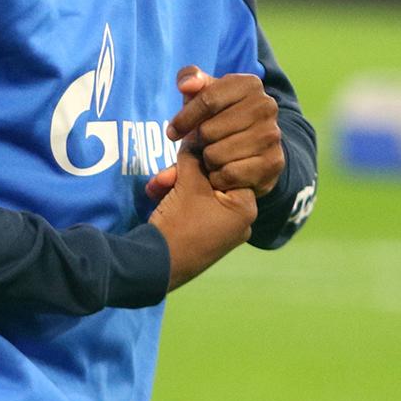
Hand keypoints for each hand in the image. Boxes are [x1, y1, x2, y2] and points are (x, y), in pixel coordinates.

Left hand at [146, 68, 284, 200]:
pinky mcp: (273, 162)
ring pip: (216, 154)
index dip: (184, 118)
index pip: (207, 100)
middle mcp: (266, 106)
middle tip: (201, 145)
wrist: (256, 148)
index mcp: (249, 84)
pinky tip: (222, 172)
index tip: (172, 132)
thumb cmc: (221, 117)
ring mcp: (272, 135)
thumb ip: (191, 80)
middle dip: (197, 141)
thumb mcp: (206, 94)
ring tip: (213, 157)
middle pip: (209, 130)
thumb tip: (185, 85)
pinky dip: (219, 177)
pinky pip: (229, 174)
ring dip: (207, 161)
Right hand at [147, 139, 254, 291]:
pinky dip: (176, 201)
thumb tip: (195, 136)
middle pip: (213, 181)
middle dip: (184, 174)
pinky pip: (195, 211)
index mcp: (246, 207)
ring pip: (200, 195)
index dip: (205, 158)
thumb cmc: (180, 222)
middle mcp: (241, 222)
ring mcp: (224, 233)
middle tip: (163, 176)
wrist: (154, 265)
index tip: (186, 154)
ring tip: (155, 187)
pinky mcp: (206, 240)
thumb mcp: (188, 182)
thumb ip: (193, 156)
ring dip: (176, 187)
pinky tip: (156, 196)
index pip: (230, 168)